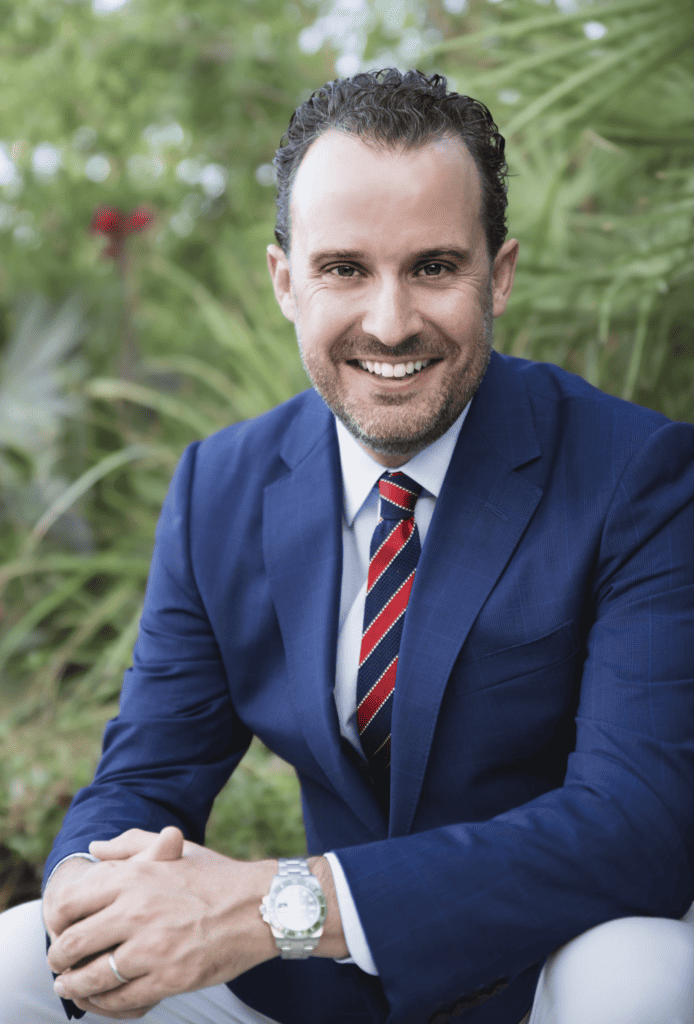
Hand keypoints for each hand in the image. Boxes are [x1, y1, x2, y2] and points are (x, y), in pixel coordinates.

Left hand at [46, 826, 277, 1017]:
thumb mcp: (174, 849)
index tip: (59, 928)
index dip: (56, 920)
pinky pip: (121, 999)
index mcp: (134, 876)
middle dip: (59, 958)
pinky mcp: (169, 978)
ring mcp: (152, 947)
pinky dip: (104, 1003)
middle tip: (58, 963)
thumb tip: (94, 847)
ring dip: (73, 986)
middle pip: (73, 943)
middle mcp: (137, 910)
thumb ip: (130, 844)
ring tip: (69, 987)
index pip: (71, 902)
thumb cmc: (215, 877)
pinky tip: (100, 1000)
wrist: (260, 906)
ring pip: (92, 976)